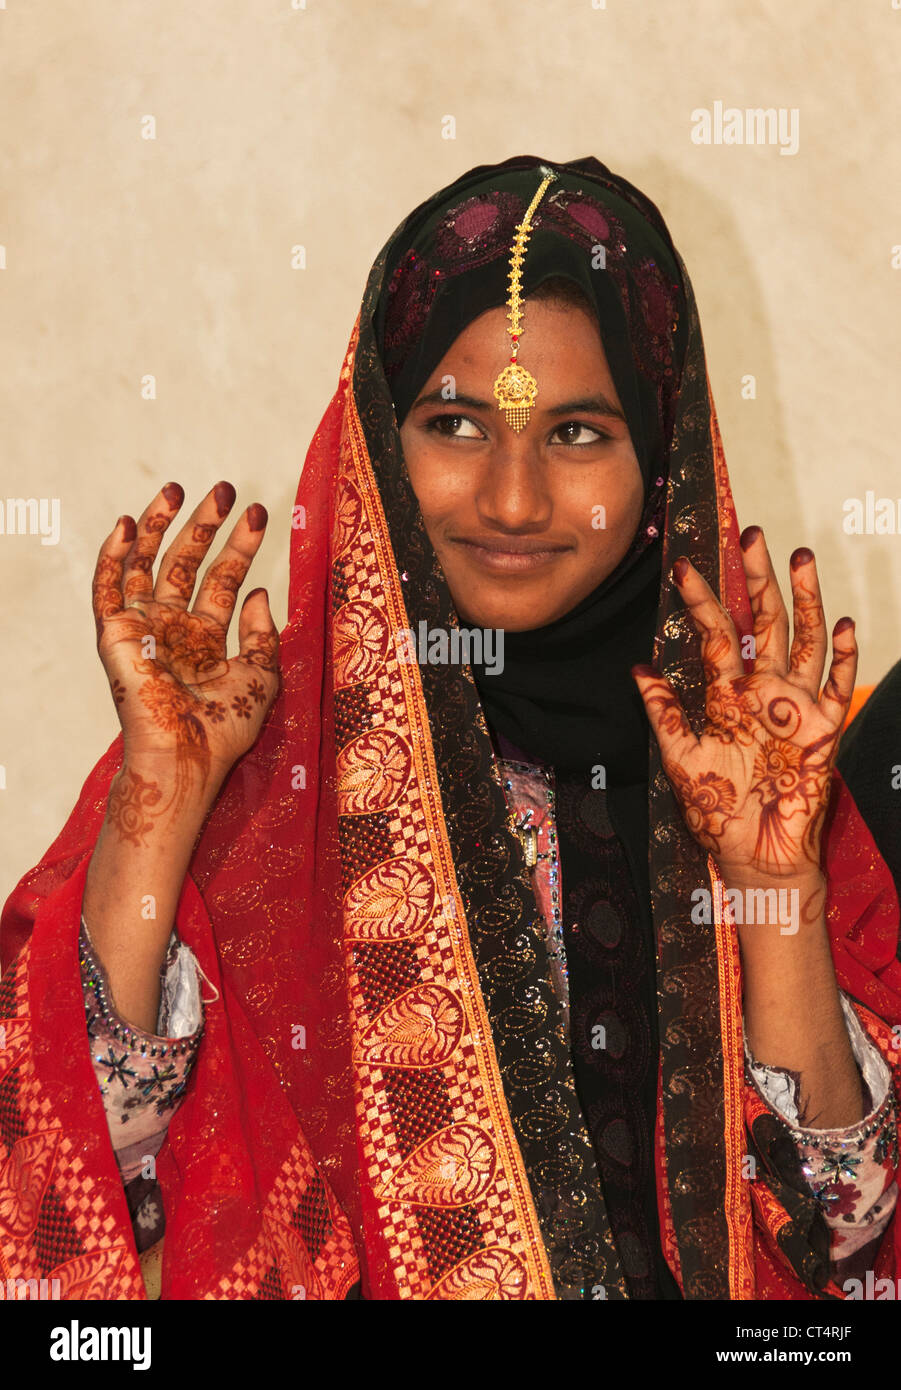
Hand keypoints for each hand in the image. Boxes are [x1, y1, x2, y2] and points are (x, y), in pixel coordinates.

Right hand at [92, 480, 279, 815]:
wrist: (189, 754)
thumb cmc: (226, 728)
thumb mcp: (262, 676)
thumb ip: (264, 634)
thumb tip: (259, 591)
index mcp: (206, 639)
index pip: (223, 580)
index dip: (239, 546)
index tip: (258, 513)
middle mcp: (172, 629)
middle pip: (186, 564)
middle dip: (204, 526)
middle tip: (225, 489)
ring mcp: (142, 629)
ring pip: (145, 566)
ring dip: (158, 526)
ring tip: (178, 489)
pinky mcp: (115, 634)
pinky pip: (107, 589)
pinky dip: (113, 556)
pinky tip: (127, 524)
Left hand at [632, 526, 856, 882]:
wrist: (757, 857)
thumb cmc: (718, 813)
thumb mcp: (681, 761)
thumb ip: (664, 714)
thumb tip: (638, 668)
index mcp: (727, 696)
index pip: (715, 636)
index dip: (701, 602)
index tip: (684, 567)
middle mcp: (763, 691)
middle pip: (763, 622)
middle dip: (757, 579)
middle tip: (751, 536)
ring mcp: (796, 705)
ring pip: (803, 639)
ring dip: (804, 599)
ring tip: (801, 557)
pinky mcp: (823, 728)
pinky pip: (836, 684)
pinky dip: (843, 654)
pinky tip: (842, 622)